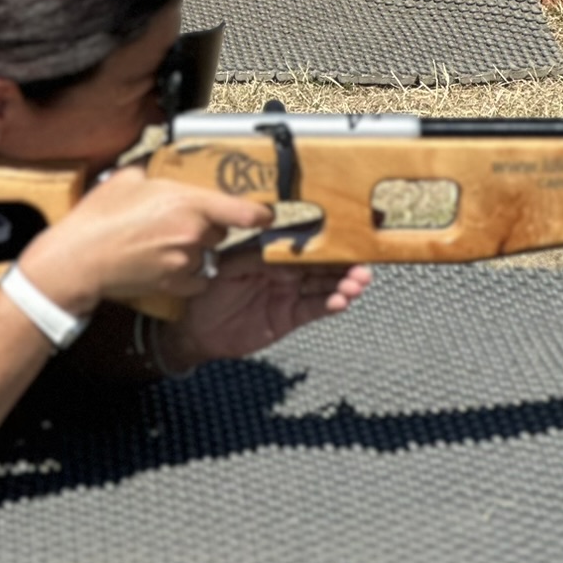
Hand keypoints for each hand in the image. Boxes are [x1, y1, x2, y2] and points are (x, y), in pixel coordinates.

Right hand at [17, 168, 270, 315]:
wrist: (79, 260)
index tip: (266, 211)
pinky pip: (197, 277)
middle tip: (184, 216)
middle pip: (222, 229)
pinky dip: (189, 271)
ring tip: (167, 239)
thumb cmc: (99, 218)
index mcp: (188, 203)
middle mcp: (193, 234)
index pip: (245, 211)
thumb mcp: (129, 176)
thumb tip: (165, 161)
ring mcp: (185, 263)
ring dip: (198, 247)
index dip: (260, 212)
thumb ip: (156, 169)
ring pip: (208, 253)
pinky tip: (167, 260)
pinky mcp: (174, 285)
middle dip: (211, 222)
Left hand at [164, 251, 372, 366]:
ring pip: (323, 287)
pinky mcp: (290, 317)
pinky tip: (342, 301)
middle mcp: (286, 272)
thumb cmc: (210, 291)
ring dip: (344, 284)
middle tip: (363, 265)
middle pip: (321, 266)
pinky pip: (314, 309)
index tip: (348, 238)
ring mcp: (290, 294)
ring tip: (358, 283)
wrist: (199, 329)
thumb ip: (255, 251)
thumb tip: (277, 232)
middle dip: (344, 265)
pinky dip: (330, 304)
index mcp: (273, 254)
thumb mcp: (229, 264)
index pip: (305, 244)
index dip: (327, 242)